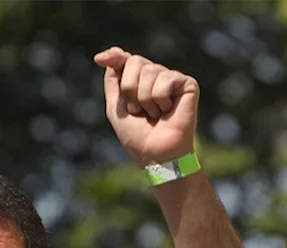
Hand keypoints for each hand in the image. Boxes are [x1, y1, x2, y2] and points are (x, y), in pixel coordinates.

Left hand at [94, 47, 198, 166]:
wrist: (156, 153)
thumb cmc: (137, 136)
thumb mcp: (116, 108)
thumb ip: (113, 83)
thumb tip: (106, 57)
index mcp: (138, 81)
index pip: (125, 60)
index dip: (114, 56)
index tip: (99, 59)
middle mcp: (155, 76)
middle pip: (135, 61)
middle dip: (130, 88)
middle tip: (138, 110)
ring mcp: (171, 79)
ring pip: (149, 70)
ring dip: (145, 98)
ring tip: (155, 114)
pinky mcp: (187, 84)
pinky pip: (166, 78)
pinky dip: (160, 99)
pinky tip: (168, 110)